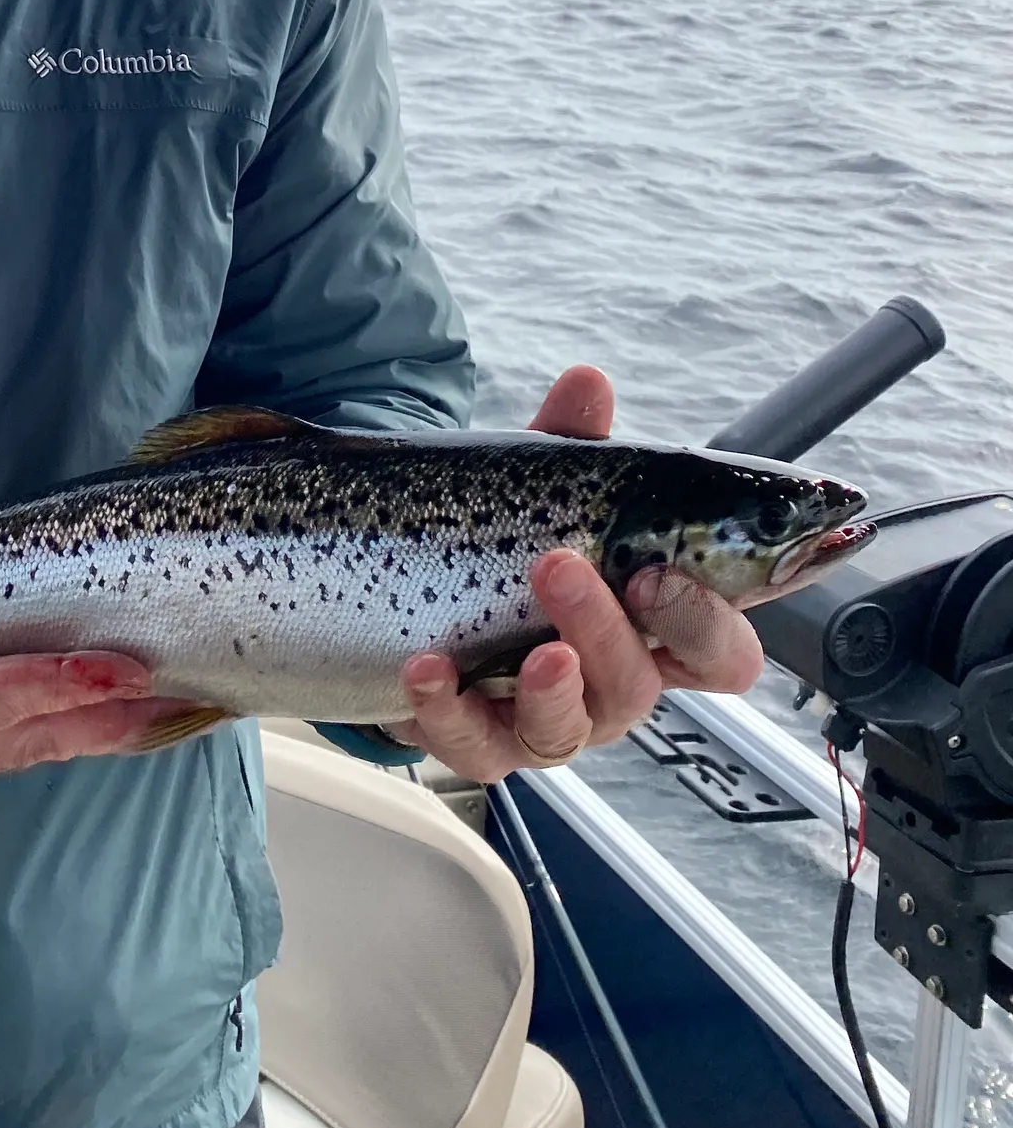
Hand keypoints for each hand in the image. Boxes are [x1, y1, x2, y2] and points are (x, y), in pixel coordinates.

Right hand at [0, 472, 182, 793]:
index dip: (45, 684)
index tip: (115, 668)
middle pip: (18, 734)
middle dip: (100, 712)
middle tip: (179, 686)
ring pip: (31, 751)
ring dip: (107, 730)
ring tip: (184, 702)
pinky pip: (25, 752)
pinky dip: (83, 733)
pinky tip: (140, 715)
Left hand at [385, 366, 763, 781]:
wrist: (409, 597)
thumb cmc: (506, 545)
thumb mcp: (537, 492)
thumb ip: (569, 446)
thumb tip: (588, 383)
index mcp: (647, 630)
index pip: (719, 650)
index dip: (707, 621)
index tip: (659, 568)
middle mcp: (605, 685)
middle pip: (640, 686)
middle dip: (606, 629)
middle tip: (562, 567)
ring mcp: (541, 722)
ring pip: (565, 731)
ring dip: (548, 687)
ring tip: (531, 649)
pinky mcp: (473, 740)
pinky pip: (469, 744)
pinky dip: (446, 707)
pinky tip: (426, 666)